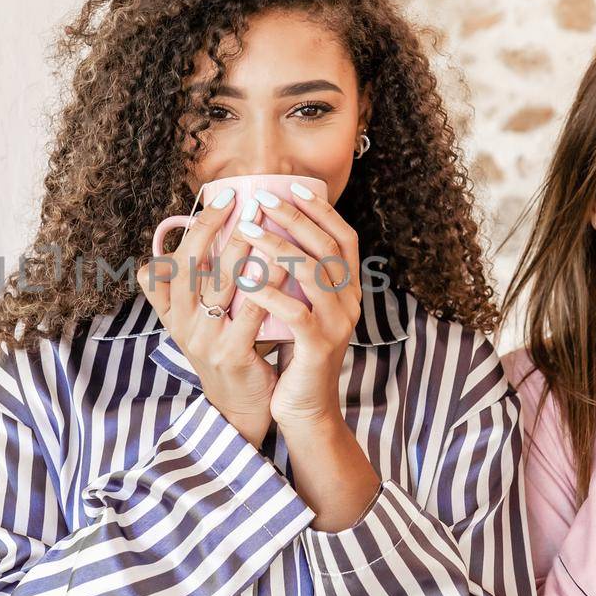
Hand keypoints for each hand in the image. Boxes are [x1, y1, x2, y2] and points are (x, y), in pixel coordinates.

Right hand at [137, 188, 278, 444]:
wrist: (240, 406)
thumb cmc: (226, 350)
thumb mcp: (199, 319)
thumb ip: (195, 283)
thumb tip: (203, 229)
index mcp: (170, 311)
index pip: (174, 257)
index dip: (197, 226)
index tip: (224, 197)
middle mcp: (181, 323)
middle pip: (192, 263)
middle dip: (217, 226)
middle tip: (246, 200)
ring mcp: (204, 339)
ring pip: (220, 283)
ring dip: (244, 248)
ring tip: (265, 222)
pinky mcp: (230, 354)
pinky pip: (251, 311)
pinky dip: (268, 283)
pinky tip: (285, 263)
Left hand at [228, 187, 362, 429]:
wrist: (306, 407)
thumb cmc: (294, 354)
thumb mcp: (300, 309)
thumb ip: (294, 278)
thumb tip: (264, 233)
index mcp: (347, 289)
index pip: (342, 237)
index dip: (321, 209)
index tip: (292, 188)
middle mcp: (349, 302)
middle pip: (326, 247)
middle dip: (294, 218)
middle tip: (261, 199)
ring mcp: (338, 324)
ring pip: (311, 273)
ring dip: (277, 247)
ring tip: (246, 230)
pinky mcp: (319, 346)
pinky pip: (296, 313)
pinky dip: (270, 293)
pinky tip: (247, 279)